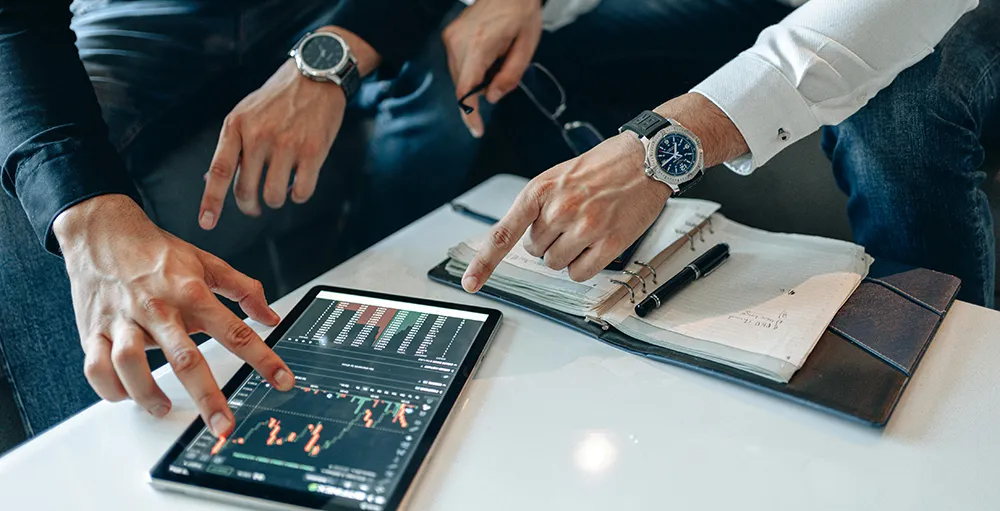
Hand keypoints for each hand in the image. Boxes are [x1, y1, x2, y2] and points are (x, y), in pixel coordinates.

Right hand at [55, 195, 291, 436]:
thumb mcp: (206, 262)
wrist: (102, 232)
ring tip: (164, 410)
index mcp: (192, 293)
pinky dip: (110, 387)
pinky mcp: (94, 329)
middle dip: (208, 397)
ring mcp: (124, 320)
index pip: (235, 331)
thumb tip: (271, 316)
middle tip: (224, 426)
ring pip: (131, 363)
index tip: (282, 380)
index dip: (262, 358)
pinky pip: (96, 366)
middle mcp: (159, 309)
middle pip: (186, 358)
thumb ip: (243, 289)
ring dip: (148, 394)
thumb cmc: (157, 251)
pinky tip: (126, 395)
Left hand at [198, 27, 379, 228]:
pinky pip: (302, 191)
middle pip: (246, 190)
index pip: (220, 171)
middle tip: (254, 208)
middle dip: (249, 206)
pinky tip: (299, 184)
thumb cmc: (278, 98)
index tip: (207, 223)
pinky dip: (299, 195)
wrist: (317, 75)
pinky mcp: (313, 151)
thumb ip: (231, 145)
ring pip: (274, 196)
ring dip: (276, 200)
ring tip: (279, 190)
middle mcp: (259, 135)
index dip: (212, 200)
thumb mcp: (245, 112)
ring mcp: (287, 144)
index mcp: (236, 125)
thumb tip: (211, 179)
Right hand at [443, 0, 542, 137]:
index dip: (470, 114)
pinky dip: (471, 68)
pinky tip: (487, 55)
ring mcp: (450, 37)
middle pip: (462, 85)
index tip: (476, 130)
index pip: (466, 90)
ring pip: (459, 76)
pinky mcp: (448, 35)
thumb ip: (509, 77)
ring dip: (476, 79)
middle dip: (481, 91)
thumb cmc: (522, 15)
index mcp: (479, 45)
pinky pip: (457, 64)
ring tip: (496, 58)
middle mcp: (458, 41)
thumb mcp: (525, 49)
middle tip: (502, 75)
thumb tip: (491, 98)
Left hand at [462, 132, 666, 288]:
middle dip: (549, 241)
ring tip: (587, 227)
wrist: (646, 158)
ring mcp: (585, 226)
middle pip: (535, 251)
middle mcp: (559, 209)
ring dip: (568, 254)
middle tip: (572, 219)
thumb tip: (522, 237)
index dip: (484, 262)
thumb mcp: (558, 176)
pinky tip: (597, 243)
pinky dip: (585, 265)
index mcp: (540, 190)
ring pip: (556, 264)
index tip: (470, 283)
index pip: (504, 233)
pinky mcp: (610, 243)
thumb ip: (537, 206)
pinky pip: (580, 273)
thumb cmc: (603, 167)